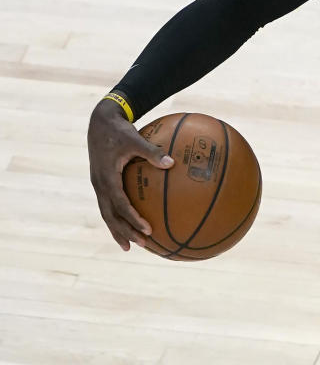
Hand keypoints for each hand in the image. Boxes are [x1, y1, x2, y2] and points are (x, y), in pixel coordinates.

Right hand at [87, 98, 173, 249]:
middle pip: (110, 216)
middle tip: (142, 244)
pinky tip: (131, 222)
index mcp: (106, 178)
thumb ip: (152, 151)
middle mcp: (100, 185)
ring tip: (131, 245)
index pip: (120, 204)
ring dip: (119, 229)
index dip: (132, 218)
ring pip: (107, 213)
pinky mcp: (102, 182)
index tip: (148, 229)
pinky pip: (109, 204)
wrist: (100, 121)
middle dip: (125, 231)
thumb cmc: (119, 130)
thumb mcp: (135, 139)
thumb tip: (172, 163)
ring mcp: (99, 185)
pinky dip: (118, 216)